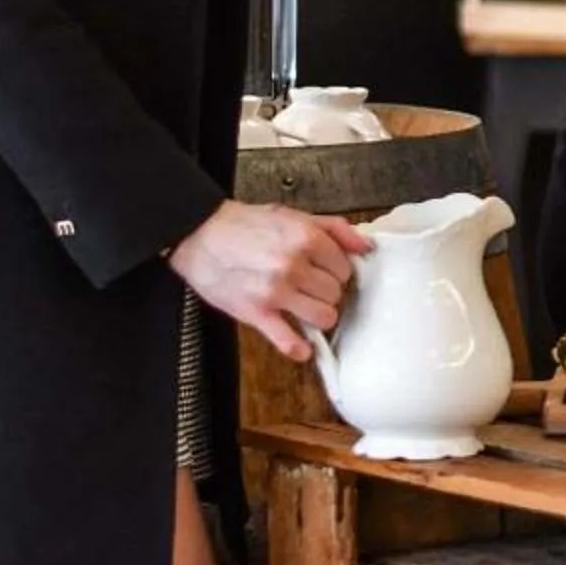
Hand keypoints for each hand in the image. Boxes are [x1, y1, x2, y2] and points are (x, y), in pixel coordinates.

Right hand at [170, 202, 373, 362]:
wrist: (199, 234)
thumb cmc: (245, 225)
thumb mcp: (294, 215)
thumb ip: (335, 229)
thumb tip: (366, 246)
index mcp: (306, 239)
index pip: (346, 268)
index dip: (337, 271)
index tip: (327, 272)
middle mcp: (294, 266)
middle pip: (336, 293)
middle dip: (327, 291)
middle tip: (312, 287)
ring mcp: (275, 292)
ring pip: (323, 317)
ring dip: (318, 315)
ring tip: (306, 307)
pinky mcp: (255, 313)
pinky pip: (287, 340)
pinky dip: (298, 349)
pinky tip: (303, 348)